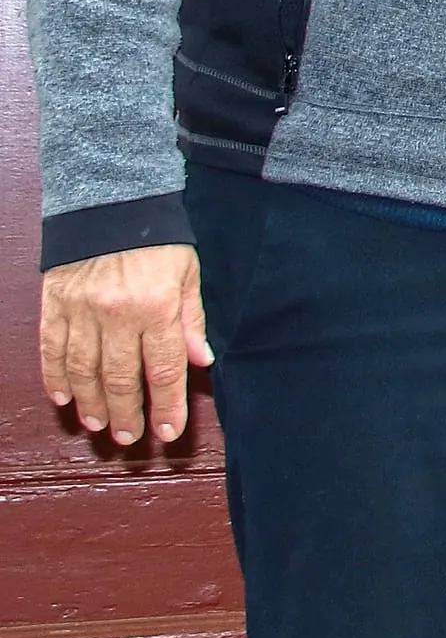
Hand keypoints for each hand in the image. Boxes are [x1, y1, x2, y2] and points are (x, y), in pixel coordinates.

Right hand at [39, 244, 210, 445]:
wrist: (111, 200)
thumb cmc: (158, 238)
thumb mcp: (188, 273)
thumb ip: (192, 320)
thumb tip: (200, 361)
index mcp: (157, 307)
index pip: (164, 370)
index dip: (166, 406)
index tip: (167, 433)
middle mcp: (117, 314)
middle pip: (120, 378)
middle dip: (126, 414)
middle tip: (129, 437)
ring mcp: (81, 311)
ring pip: (83, 370)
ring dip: (91, 402)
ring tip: (98, 424)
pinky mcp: (55, 304)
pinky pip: (52, 349)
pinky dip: (55, 377)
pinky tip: (63, 397)